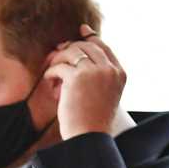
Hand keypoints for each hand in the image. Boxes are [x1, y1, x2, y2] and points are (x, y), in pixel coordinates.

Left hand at [42, 24, 126, 138]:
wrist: (89, 136)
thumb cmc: (93, 120)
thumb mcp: (104, 94)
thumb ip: (99, 75)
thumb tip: (80, 54)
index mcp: (119, 73)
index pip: (104, 47)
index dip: (91, 37)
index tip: (81, 31)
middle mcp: (110, 69)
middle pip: (86, 46)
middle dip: (70, 48)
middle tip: (57, 55)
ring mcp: (95, 71)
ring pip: (72, 52)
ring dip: (58, 59)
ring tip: (52, 72)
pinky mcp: (77, 77)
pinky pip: (59, 66)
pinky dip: (51, 72)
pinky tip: (49, 80)